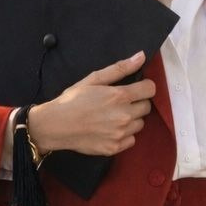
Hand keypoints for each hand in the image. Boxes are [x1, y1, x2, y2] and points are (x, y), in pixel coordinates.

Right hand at [28, 52, 153, 157]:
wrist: (55, 126)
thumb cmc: (72, 100)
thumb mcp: (94, 79)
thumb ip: (120, 68)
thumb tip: (141, 57)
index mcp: (120, 96)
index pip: (150, 90)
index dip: (144, 87)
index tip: (136, 89)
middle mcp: (124, 116)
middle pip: (147, 108)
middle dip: (137, 103)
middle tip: (119, 103)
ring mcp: (120, 134)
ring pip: (140, 125)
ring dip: (131, 119)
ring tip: (113, 117)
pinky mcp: (115, 148)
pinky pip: (131, 140)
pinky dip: (124, 135)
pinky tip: (110, 130)